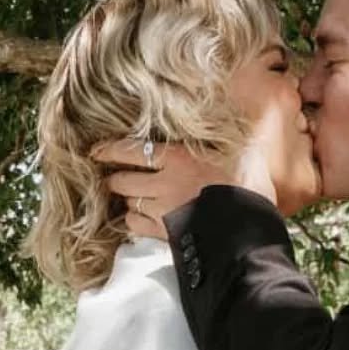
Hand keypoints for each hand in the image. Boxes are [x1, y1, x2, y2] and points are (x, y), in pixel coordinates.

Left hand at [93, 137, 275, 239]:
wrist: (249, 235)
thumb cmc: (252, 190)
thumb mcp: (247, 153)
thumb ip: (232, 138)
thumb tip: (245, 114)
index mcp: (180, 159)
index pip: (133, 151)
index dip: (110, 151)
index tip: (96, 151)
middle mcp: (164, 184)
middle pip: (124, 180)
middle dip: (116, 178)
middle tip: (114, 177)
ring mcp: (162, 211)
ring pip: (128, 203)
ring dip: (126, 200)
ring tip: (129, 198)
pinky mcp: (165, 235)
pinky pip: (135, 226)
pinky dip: (133, 222)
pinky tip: (140, 219)